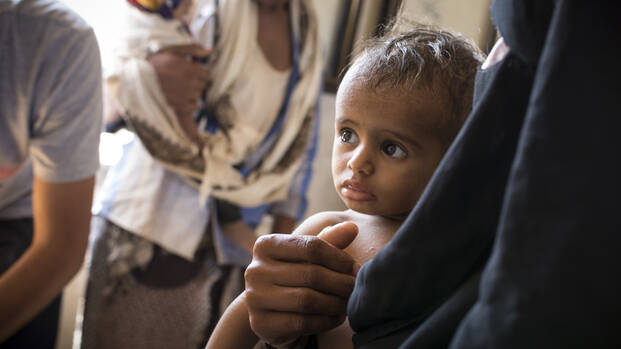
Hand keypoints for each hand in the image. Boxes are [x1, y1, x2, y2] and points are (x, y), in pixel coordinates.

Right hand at [147, 44, 210, 142]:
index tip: (191, 70)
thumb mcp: (173, 50)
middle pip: (203, 84)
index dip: (199, 71)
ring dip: (192, 92)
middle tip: (183, 78)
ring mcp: (184, 96)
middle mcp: (189, 83)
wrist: (138, 78)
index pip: (206, 73)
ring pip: (198, 95)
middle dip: (196, 81)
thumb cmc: (156, 62)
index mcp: (189, 69)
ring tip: (179, 87)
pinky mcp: (179, 106)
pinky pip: (194, 106)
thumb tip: (210, 50)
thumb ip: (193, 49)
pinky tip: (179, 96)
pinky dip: (189, 102)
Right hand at [244, 222, 358, 347]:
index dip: (339, 258)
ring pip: (307, 300)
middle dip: (341, 282)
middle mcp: (255, 269)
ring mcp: (255, 298)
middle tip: (356, 288)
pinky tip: (337, 317)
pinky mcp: (261, 323)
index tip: (355, 267)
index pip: (311, 246)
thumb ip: (329, 241)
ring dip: (335, 303)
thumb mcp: (307, 255)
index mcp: (266, 245)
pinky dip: (325, 320)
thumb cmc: (292, 274)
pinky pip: (301, 323)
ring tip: (348, 303)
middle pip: (311, 274)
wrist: (269, 309)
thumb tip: (352, 227)